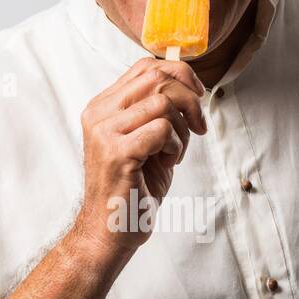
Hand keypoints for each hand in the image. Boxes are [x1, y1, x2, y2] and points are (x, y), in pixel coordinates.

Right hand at [75, 56, 206, 258]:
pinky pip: (162, 129)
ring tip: (174, 153)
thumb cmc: (132, 189)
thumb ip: (156, 111)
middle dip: (189, 99)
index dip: (180, 73)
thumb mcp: (145, 141)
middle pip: (156, 78)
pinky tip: (168, 162)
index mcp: (102, 107)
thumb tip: (189, 85)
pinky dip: (176, 145)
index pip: (145, 67)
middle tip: (198, 127)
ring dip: (181, 129)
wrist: (109, 231)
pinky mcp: (117, 152)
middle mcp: (99, 114)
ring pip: (162, 102)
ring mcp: (104, 132)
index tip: (198, 95)